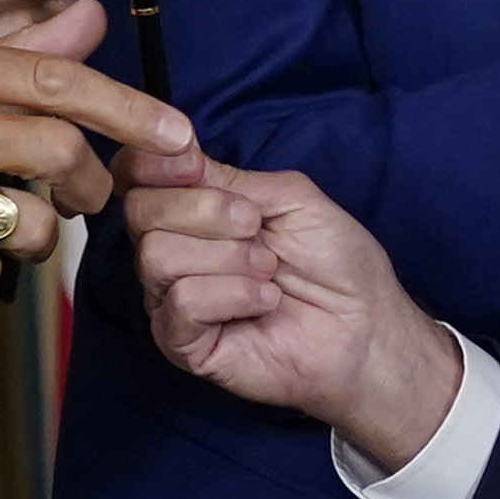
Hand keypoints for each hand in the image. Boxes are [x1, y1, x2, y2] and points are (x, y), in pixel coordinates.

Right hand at [0, 11, 191, 297]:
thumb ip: (4, 65)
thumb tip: (91, 25)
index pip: (59, 81)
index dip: (133, 110)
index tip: (182, 137)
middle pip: (63, 150)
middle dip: (92, 184)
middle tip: (85, 198)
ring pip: (36, 221)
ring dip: (42, 238)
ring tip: (10, 230)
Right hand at [122, 148, 461, 471]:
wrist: (365, 327)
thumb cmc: (334, 261)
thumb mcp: (290, 197)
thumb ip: (231, 177)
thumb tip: (178, 154)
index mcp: (190, 210)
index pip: (134, 174)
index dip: (154, 162)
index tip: (194, 164)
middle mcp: (171, 251)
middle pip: (141, 211)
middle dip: (206, 210)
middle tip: (256, 228)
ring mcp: (171, 300)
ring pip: (156, 256)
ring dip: (228, 258)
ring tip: (268, 272)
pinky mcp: (183, 344)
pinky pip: (182, 302)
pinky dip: (233, 295)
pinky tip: (265, 302)